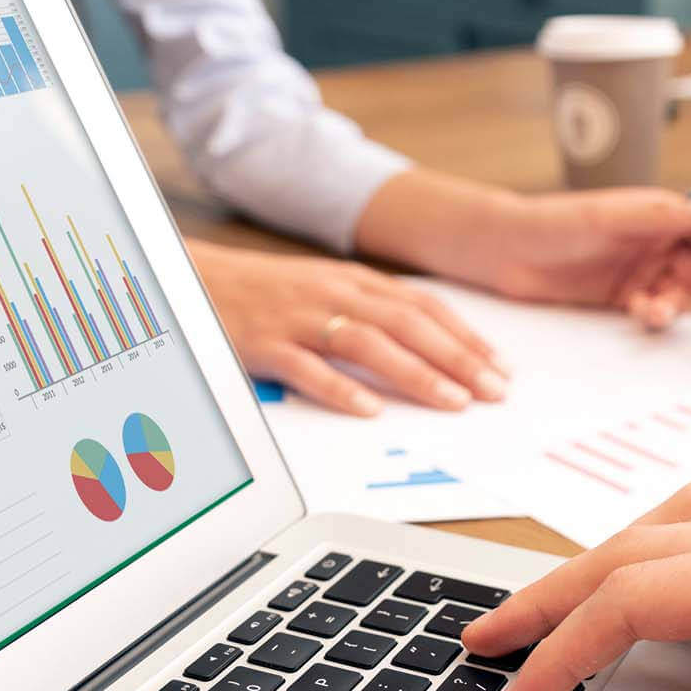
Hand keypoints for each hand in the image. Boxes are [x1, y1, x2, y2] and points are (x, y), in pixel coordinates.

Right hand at [189, 239, 508, 416]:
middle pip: (407, 325)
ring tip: (451, 402)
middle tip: (493, 391)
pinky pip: (308, 368)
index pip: (423, 308)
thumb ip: (372, 312)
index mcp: (353, 282)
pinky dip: (340, 389)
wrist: (190, 280)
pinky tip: (369, 410)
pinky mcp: (265, 343)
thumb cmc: (264, 292)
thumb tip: (430, 345)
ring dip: (415, 373)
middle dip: (457, 359)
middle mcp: (333, 294)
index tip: (500, 367)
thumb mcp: (325, 291)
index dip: (466, 336)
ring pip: (368, 343)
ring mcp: (299, 318)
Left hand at [354, 169, 690, 329]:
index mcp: (658, 212)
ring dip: (676, 305)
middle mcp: (654, 240)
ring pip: (680, 292)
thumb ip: (660, 216)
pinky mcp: (622, 295)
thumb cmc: (550, 222)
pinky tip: (639, 313)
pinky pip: (654, 309)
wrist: (502, 251)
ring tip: (653, 311)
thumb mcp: (607, 219)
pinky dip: (655, 315)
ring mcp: (639, 268)